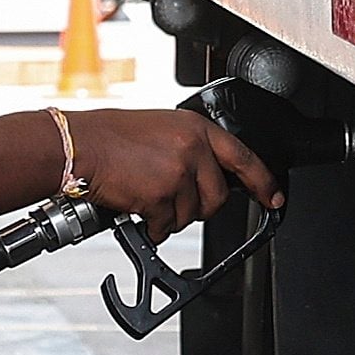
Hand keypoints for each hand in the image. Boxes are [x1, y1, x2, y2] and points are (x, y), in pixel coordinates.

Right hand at [63, 106, 281, 240]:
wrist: (80, 145)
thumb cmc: (111, 136)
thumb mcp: (162, 128)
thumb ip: (190, 148)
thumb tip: (207, 176)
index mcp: (196, 128)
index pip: (244, 158)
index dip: (263, 182)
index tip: (274, 198)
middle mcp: (192, 149)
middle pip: (217, 198)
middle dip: (199, 207)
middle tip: (174, 199)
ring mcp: (178, 173)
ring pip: (191, 215)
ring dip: (170, 215)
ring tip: (146, 195)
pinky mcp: (160, 197)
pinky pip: (166, 226)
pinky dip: (152, 225)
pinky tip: (137, 206)